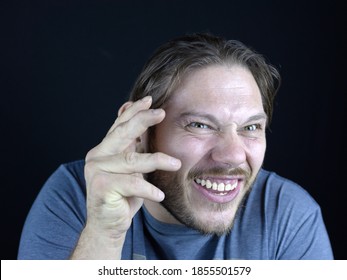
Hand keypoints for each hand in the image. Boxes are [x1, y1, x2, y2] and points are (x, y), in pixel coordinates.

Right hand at [71, 96, 180, 258]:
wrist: (108, 224)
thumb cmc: (123, 195)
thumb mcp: (132, 170)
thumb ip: (134, 150)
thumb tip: (145, 128)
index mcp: (104, 149)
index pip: (119, 125)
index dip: (133, 111)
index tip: (149, 100)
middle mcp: (97, 156)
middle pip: (122, 133)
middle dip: (142, 120)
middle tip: (161, 112)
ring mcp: (96, 170)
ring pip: (132, 160)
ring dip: (157, 161)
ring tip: (176, 164)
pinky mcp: (101, 187)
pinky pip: (131, 184)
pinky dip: (148, 189)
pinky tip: (159, 195)